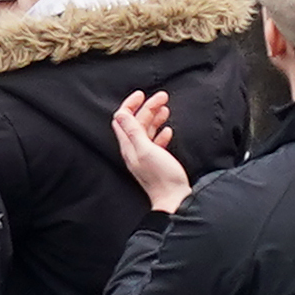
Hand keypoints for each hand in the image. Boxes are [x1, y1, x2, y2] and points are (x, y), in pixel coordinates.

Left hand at [109, 88, 194, 215]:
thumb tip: (120, 114)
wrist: (174, 200)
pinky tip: (168, 130)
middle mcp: (134, 150)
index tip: (142, 94)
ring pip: (147, 131)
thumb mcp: (146, 149)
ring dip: (155, 118)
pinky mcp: (157, 162)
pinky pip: (155, 143)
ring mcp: (145, 156)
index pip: (122, 119)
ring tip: (166, 108)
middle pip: (136, 123)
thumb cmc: (162, 177)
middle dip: (147, 107)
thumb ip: (133, 131)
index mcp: (129, 146)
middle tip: (162, 97)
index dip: (130, 104)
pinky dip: (160, 133)